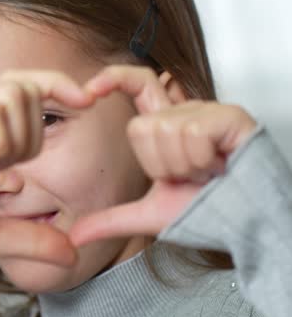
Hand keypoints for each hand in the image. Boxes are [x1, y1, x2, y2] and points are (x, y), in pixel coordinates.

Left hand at [70, 65, 257, 245]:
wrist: (244, 223)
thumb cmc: (204, 211)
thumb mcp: (148, 215)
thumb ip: (109, 221)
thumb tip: (72, 237)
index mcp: (165, 125)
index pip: (136, 84)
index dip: (113, 78)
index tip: (89, 92)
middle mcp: (184, 112)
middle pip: (141, 125)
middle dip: (159, 164)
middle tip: (187, 177)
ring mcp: (207, 112)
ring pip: (165, 131)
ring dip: (183, 166)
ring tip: (206, 173)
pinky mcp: (229, 116)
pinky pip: (191, 133)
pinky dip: (201, 161)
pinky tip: (219, 166)